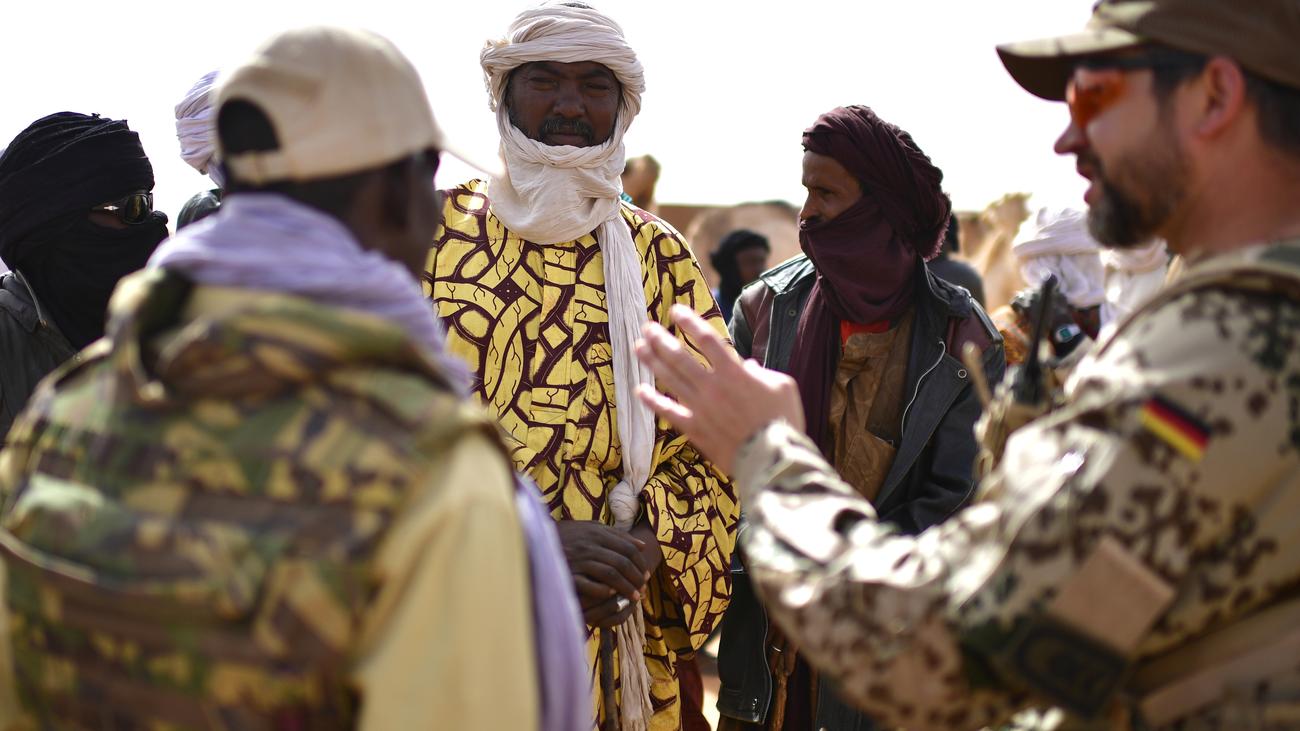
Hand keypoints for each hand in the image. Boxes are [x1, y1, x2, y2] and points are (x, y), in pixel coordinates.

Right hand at [556, 520, 651, 625]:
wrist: (536, 540)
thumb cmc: (567, 536)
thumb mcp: (589, 528)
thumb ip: (614, 534)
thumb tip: (641, 545)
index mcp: (597, 532)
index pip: (628, 548)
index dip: (640, 562)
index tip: (647, 574)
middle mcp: (590, 544)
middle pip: (623, 561)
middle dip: (637, 577)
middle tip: (644, 588)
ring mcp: (579, 559)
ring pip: (611, 574)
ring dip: (626, 587)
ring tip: (635, 597)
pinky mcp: (569, 573)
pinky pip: (591, 584)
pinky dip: (604, 591)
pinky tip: (612, 596)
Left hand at [634, 304, 803, 473]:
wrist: (772, 458)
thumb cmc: (783, 420)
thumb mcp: (783, 386)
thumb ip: (763, 372)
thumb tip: (749, 365)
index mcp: (734, 372)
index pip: (707, 339)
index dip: (690, 322)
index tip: (676, 310)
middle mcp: (712, 386)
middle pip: (680, 357)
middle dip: (661, 339)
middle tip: (647, 327)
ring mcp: (700, 408)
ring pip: (670, 379)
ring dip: (653, 362)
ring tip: (639, 347)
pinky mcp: (695, 429)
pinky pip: (668, 412)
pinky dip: (653, 401)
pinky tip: (639, 391)